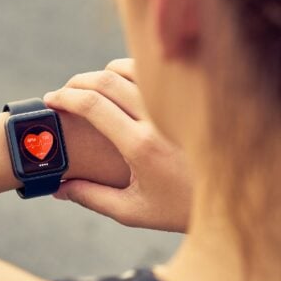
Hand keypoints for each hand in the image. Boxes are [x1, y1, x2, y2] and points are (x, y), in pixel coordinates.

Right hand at [44, 59, 191, 232]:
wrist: (231, 199)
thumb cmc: (180, 210)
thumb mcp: (132, 211)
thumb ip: (91, 198)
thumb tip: (58, 189)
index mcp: (140, 146)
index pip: (93, 105)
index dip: (65, 98)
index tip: (50, 101)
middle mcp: (158, 120)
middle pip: (107, 80)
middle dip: (77, 82)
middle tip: (63, 92)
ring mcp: (176, 107)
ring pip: (131, 70)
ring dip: (104, 73)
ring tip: (90, 89)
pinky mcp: (188, 102)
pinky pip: (154, 76)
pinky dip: (132, 73)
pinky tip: (123, 87)